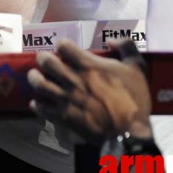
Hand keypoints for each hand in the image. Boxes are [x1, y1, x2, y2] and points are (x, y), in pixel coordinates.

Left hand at [27, 40, 151, 143]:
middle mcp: (73, 80)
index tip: (65, 49)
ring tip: (36, 77)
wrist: (129, 133)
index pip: (63, 46)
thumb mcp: (137, 68)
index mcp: (89, 66)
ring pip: (38, 84)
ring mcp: (66, 99)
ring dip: (34, 78)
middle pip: (45, 62)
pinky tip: (38, 102)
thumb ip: (127, 47)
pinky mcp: (63, 117)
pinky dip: (37, 104)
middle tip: (46, 61)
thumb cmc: (134, 100)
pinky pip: (42, 108)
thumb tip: (112, 40)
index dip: (62, 45)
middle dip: (43, 59)